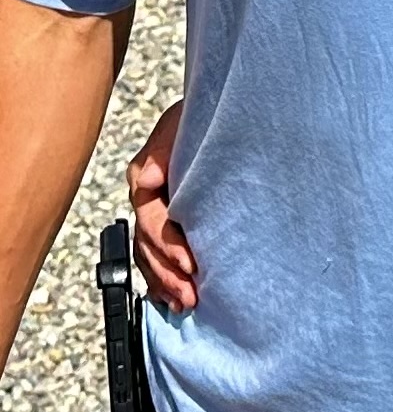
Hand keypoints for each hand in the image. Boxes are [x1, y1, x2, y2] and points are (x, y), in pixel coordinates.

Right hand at [128, 99, 197, 311]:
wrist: (228, 107)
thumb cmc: (204, 114)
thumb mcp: (182, 123)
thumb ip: (162, 149)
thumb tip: (146, 180)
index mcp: (148, 181)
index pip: (152, 223)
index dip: (168, 247)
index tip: (190, 264)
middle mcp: (151, 200)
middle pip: (148, 247)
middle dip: (168, 275)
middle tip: (191, 295)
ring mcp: (161, 213)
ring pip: (151, 257)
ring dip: (166, 283)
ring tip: (186, 304)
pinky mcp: (176, 222)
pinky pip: (160, 258)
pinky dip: (165, 280)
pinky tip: (173, 299)